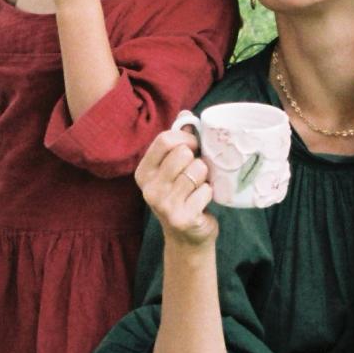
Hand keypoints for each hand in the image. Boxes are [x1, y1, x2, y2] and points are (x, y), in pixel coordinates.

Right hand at [135, 130, 217, 245]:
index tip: (194, 145)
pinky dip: (209, 193)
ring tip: (198, 187)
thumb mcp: (173, 168)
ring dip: (205, 177)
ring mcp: (164, 205)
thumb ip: (178, 140)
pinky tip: (202, 202)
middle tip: (196, 172)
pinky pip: (206, 190)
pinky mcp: (182, 218)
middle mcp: (149, 188)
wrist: (187, 237)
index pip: (165, 139)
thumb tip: (185, 114)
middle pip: (183, 153)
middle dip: (197, 159)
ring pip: (197, 169)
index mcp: (143, 172)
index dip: (185, 137)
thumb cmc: (182, 195)